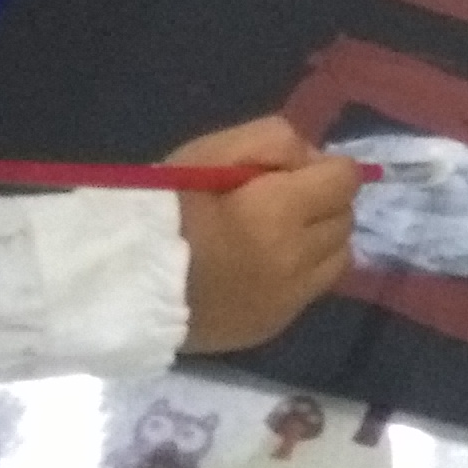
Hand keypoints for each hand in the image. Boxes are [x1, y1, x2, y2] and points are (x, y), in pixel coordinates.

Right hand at [173, 118, 359, 351]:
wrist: (122, 284)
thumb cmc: (162, 209)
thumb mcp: (209, 152)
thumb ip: (273, 142)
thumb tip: (313, 160)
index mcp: (279, 211)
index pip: (346, 180)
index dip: (326, 168)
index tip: (293, 173)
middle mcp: (295, 260)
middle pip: (345, 219)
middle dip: (324, 203)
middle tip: (282, 200)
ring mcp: (288, 299)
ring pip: (339, 257)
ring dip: (321, 240)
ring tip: (278, 234)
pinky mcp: (275, 325)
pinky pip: (314, 290)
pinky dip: (303, 273)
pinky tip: (265, 265)